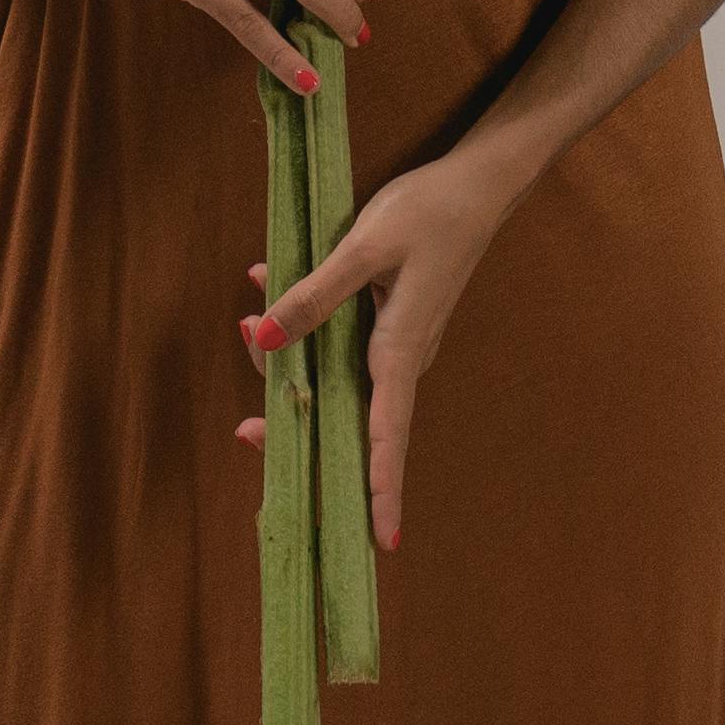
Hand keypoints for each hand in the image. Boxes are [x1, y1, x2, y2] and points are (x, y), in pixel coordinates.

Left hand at [241, 143, 526, 558]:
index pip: (389, 434)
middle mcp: (402, 357)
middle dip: (297, 425)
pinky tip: (269, 294)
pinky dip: (304, 331)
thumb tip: (264, 337)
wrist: (478, 183)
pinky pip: (342, 348)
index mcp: (402, 348)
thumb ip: (313, 294)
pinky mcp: (391, 324)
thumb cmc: (428, 212)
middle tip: (247, 428)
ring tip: (246, 323)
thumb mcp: (363, 248)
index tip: (382, 540)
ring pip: (339, 379)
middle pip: (351, 417)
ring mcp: (399, 343)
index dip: (382, 489)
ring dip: (290, 365)